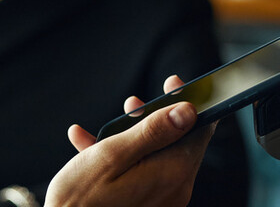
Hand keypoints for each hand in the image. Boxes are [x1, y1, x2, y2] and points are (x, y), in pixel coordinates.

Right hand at [45, 75, 214, 205]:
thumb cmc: (81, 201)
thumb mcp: (112, 155)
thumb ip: (152, 131)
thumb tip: (188, 110)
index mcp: (171, 172)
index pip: (198, 129)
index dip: (189, 103)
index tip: (174, 84)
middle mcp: (175, 189)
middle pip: (179, 143)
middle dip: (158, 118)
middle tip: (136, 102)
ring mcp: (163, 201)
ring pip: (159, 158)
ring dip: (136, 137)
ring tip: (113, 123)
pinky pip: (144, 176)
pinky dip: (124, 160)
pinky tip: (91, 147)